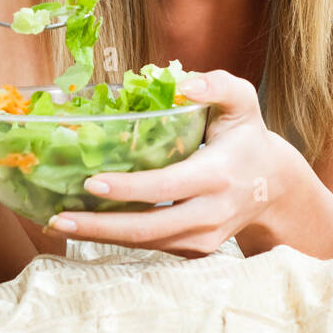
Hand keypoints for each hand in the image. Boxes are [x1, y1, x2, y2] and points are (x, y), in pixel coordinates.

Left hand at [43, 69, 301, 257]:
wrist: (273, 186)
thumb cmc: (247, 137)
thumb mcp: (242, 102)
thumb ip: (218, 85)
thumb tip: (184, 83)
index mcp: (219, 175)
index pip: (168, 187)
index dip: (129, 189)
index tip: (92, 182)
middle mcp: (211, 213)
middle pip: (150, 228)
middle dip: (101, 227)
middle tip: (59, 218)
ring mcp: (203, 237)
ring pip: (146, 243)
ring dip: (100, 237)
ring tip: (59, 223)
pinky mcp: (194, 249)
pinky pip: (151, 246)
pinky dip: (116, 238)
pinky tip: (86, 226)